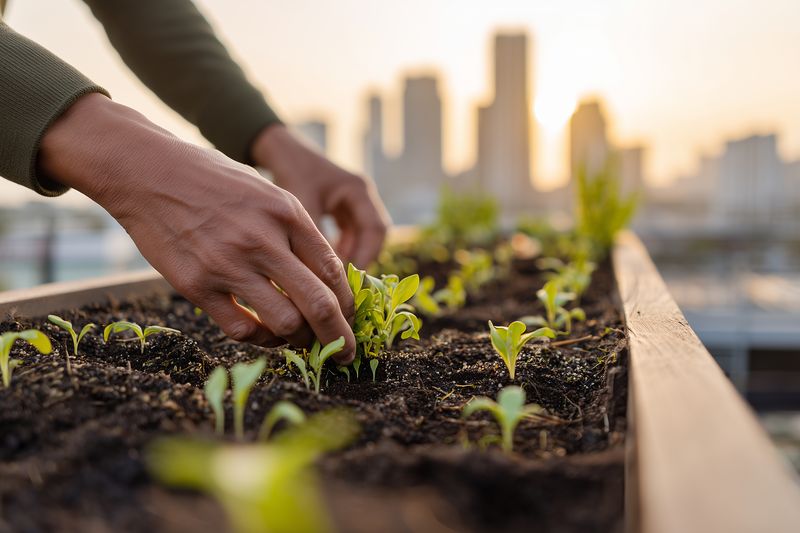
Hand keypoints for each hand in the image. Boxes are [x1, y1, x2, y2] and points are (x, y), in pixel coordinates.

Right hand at [38, 94, 355, 362]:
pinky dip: (261, 339)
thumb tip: (326, 279)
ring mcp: (228, 265)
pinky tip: (264, 333)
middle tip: (346, 353)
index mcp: (287, 212)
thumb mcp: (266, 193)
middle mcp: (263, 240)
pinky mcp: (197, 285)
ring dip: (300, 341)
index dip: (349, 303)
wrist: (147, 172)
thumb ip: (296, 232)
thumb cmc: (213, 181)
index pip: (334, 270)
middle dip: (339, 337)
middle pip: (319, 304)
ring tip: (301, 342)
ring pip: (285, 324)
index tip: (350, 318)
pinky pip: (242, 329)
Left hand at [251, 125, 389, 267]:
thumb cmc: (292, 172)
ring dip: (351, 256)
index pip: (376, 228)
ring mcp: (354, 203)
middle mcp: (362, 196)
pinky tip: (324, 264)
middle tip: (344, 282)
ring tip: (333, 277)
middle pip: (374, 236)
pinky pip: (349, 235)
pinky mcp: (342, 209)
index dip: (367, 255)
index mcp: (359, 189)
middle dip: (361, 259)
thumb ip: (315, 234)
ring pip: (362, 237)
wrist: (280, 151)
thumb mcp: (303, 203)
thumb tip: (319, 273)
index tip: (350, 277)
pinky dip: (340, 249)